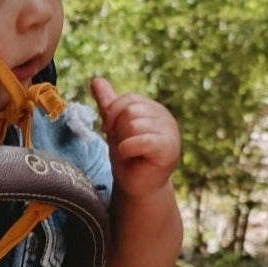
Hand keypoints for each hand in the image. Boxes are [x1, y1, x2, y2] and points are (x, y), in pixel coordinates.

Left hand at [91, 78, 180, 200]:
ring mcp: (170, 132)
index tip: (110, 131)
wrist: (136, 187)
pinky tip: (133, 157)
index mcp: (154, 109)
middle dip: (119, 131)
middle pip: (130, 111)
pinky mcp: (169, 148)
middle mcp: (165, 117)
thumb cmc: (127, 158)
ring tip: (131, 153)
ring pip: (133, 124)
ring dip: (124, 142)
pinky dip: (128, 150)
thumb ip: (109, 104)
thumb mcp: (115, 127)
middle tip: (126, 147)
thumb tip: (96, 79)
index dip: (113, 114)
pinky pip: (140, 140)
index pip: (128, 99)